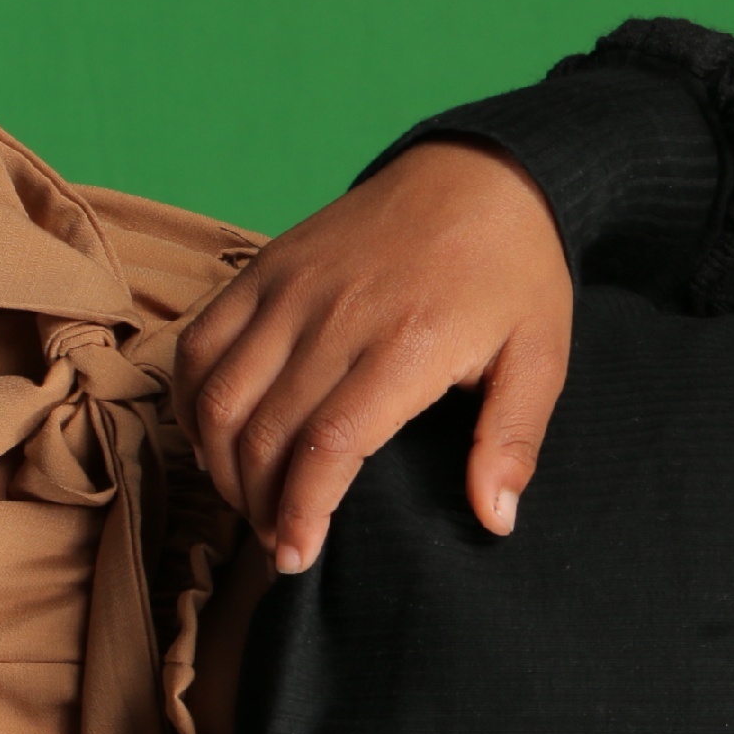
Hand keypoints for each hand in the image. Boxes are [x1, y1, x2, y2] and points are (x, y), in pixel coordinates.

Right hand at [175, 139, 572, 574]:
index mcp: (406, 344)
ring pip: (217, 391)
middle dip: (258, 501)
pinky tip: (217, 439)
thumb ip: (513, 441)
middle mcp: (334, 314)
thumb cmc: (515, 274)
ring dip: (220, 460)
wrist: (480, 176)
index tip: (296, 557)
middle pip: (263, 428)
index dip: (301, 510)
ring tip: (249, 501)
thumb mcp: (541, 359)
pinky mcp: (263, 267)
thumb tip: (494, 518)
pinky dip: (192, 400)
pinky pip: (198, 342)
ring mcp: (289, 287)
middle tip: (279, 543)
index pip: (328, 445)